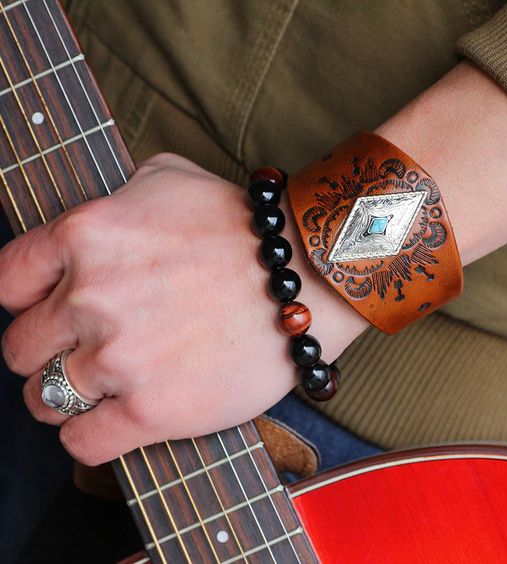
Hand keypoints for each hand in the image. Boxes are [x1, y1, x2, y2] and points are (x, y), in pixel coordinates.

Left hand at [0, 154, 365, 464]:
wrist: (306, 276)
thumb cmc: (243, 227)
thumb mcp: (169, 176)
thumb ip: (114, 193)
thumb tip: (98, 209)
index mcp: (86, 236)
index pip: (6, 283)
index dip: (25, 302)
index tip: (49, 311)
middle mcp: (91, 297)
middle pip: (20, 348)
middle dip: (47, 350)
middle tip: (83, 350)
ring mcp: (119, 358)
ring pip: (44, 399)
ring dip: (66, 395)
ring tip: (103, 387)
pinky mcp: (153, 410)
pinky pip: (82, 442)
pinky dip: (88, 435)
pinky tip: (112, 420)